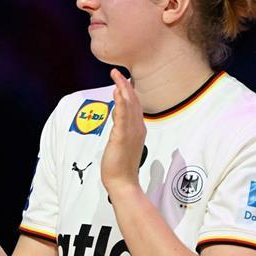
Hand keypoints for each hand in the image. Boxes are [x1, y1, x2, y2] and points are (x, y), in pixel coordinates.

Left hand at [100, 68, 145, 195]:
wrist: (123, 182)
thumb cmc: (121, 165)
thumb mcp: (122, 143)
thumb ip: (122, 130)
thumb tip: (118, 118)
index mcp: (138, 129)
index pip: (134, 106)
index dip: (128, 92)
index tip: (122, 81)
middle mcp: (137, 128)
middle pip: (133, 102)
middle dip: (125, 85)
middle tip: (117, 73)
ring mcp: (131, 132)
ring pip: (129, 105)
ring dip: (123, 89)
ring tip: (116, 76)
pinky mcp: (122, 137)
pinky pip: (122, 116)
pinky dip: (121, 102)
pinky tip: (117, 92)